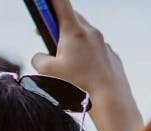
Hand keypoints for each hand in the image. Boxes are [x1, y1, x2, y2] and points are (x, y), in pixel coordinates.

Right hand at [31, 0, 144, 130]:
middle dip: (58, 24)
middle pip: (72, 18)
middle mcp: (92, 33)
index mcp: (74, 30)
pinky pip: (96, 50)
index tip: (44, 1)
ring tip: (66, 59)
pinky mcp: (112, 56)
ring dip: (73, 41)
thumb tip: (41, 57)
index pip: (60, 3)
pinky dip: (87, 55)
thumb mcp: (47, 71)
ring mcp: (104, 44)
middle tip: (47, 34)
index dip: (49, 0)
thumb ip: (38, 58)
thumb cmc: (79, 85)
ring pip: (85, 35)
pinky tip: (83, 71)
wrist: (111, 100)